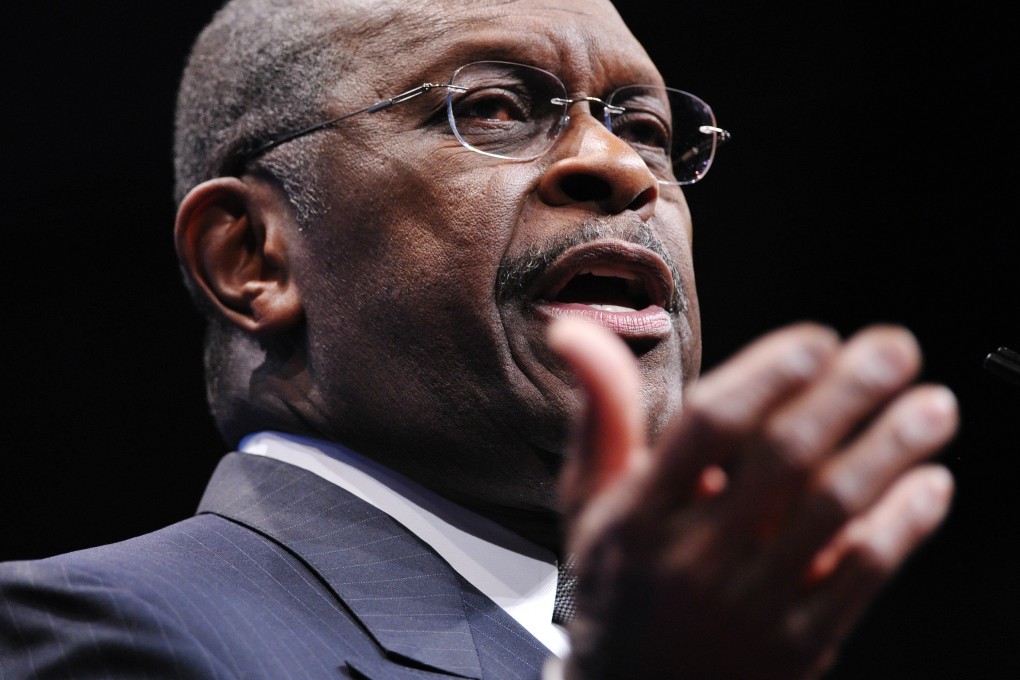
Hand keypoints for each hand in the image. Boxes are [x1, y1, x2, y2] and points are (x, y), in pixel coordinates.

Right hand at [548, 319, 956, 679]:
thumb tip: (574, 329)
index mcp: (638, 515)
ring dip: (890, 450)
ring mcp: (749, 606)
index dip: (766, 377)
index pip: (707, 429)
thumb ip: (601, 413)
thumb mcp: (588, 501)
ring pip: (834, 512)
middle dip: (845, 395)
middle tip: (894, 348)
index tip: (815, 340)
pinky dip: (903, 524)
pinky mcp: (797, 645)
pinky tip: (929, 482)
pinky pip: (861, 575)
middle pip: (784, 459)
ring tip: (934, 405)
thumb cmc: (617, 582)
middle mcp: (693, 558)